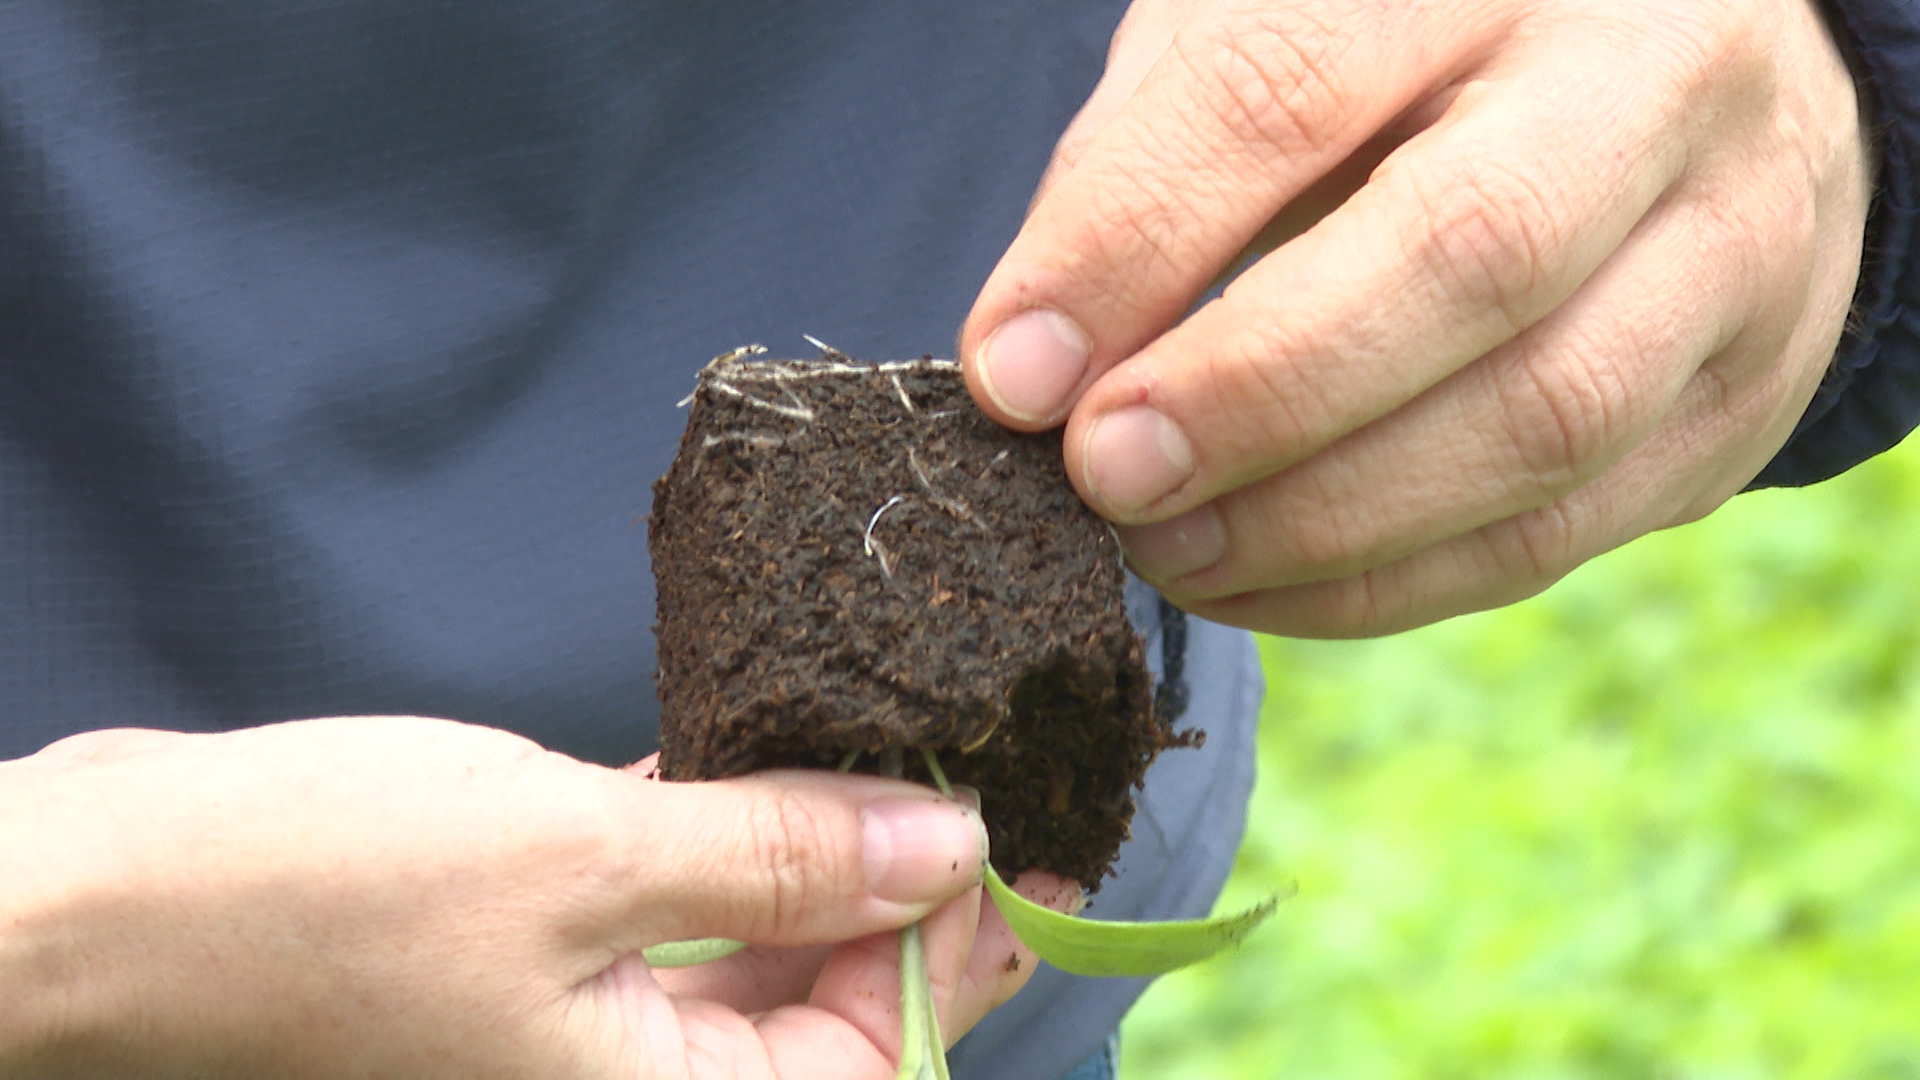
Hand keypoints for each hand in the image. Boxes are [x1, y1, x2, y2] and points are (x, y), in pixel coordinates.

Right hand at [0, 718, 1063, 1077]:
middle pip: (824, 1005)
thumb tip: (953, 847)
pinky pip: (661, 902)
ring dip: (815, 849)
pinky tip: (760, 749)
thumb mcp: (586, 865)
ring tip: (893, 747)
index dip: (972, 949)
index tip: (1046, 842)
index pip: (875, 1053)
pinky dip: (714, 831)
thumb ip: (781, 858)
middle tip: (980, 768)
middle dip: (907, 893)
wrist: (101, 896)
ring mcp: (571, 1023)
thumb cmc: (319, 895)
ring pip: (748, 945)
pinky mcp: (520, 950)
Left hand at [962, 0, 1871, 634]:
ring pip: (1535, 419)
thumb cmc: (1426, 60)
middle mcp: (1652, 83)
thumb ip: (1158, 165)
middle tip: (1104, 477)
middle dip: (1256, 393)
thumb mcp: (1283, 35)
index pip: (1293, 90)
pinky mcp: (1739, 406)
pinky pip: (1553, 533)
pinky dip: (1381, 583)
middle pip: (1466, 255)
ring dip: (1315, 520)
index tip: (1014, 374)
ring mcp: (1731, 250)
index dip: (1135, 239)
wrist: (1694, 91)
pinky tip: (1256, 582)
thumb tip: (1037, 369)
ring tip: (1162, 550)